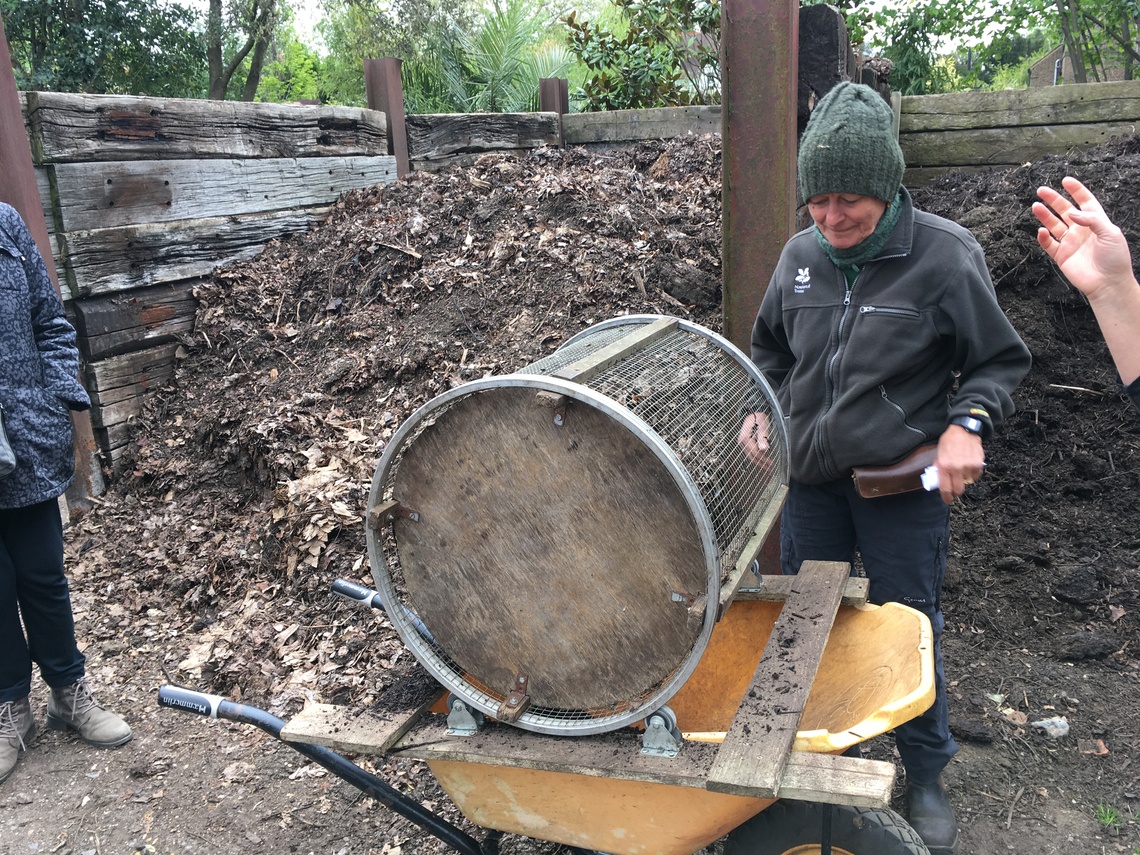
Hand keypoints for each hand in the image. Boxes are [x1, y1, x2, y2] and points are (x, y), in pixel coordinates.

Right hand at [737, 411, 772, 470]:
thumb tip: (764, 449)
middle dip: (762, 463)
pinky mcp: (744, 443)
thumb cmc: (759, 418)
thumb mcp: (763, 425)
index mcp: (745, 438)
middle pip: (752, 456)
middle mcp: (741, 441)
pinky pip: (750, 453)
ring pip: (750, 456)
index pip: (755, 453)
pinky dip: (756, 458)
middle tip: (771, 469)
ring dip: (759, 462)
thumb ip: (763, 436)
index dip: (764, 459)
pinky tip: (762, 460)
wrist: (752, 412)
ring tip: (768, 468)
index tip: (771, 464)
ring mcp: (742, 443)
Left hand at [934, 424, 984, 504]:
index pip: (945, 489)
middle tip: (954, 490)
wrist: (964, 430)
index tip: (948, 500)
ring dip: (964, 481)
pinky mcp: (978, 464)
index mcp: (944, 466)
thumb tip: (938, 482)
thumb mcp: (938, 455)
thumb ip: (939, 469)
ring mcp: (969, 466)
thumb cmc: (949, 441)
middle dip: (956, 492)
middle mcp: (956, 468)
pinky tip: (968, 468)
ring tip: (961, 472)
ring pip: (968, 483)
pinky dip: (972, 475)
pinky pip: (976, 476)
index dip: (946, 497)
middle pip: (959, 490)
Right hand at [1033, 177, 1134, 302]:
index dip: (1076, 191)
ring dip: (1044, 215)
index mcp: (1096, 222)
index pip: (1084, 202)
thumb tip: (1072, 213)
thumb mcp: (1110, 233)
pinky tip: (1041, 231)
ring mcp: (1070, 243)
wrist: (1108, 283)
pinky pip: (1049, 244)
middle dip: (1053, 200)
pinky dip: (1043, 237)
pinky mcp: (1061, 256)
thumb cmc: (1114, 258)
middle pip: (1064, 210)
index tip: (1066, 181)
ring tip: (1035, 206)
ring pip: (1053, 225)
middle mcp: (1081, 230)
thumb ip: (1092, 220)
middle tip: (1041, 190)